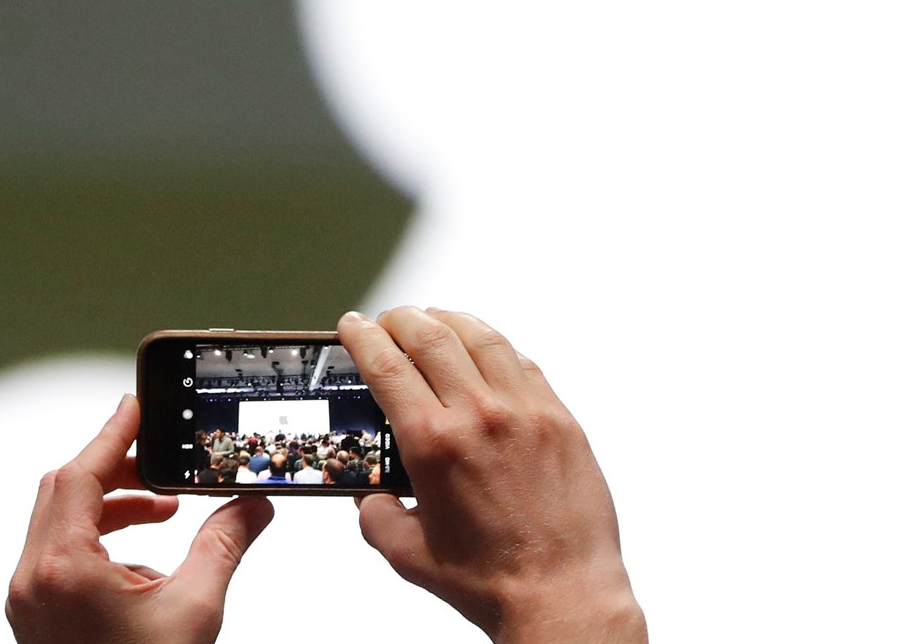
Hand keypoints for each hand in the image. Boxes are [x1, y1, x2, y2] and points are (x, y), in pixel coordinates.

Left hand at [6, 394, 273, 643]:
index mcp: (62, 569)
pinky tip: (145, 565)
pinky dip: (100, 542)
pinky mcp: (36, 618)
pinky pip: (59, 556)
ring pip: (60, 523)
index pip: (81, 474)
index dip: (112, 434)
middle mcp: (33, 580)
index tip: (137, 405)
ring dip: (112, 507)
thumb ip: (223, 545)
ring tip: (165, 513)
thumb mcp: (194, 613)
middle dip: (116, 469)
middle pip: (64, 491)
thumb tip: (254, 503)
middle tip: (161, 458)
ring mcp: (29, 600)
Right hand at [338, 308, 646, 643]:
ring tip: (433, 321)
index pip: (386, 364)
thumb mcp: (407, 552)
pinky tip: (484, 351)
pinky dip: (494, 347)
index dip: (362, 336)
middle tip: (387, 322)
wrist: (562, 594)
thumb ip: (376, 514)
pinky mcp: (560, 418)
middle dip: (399, 319)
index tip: (353, 326)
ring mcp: (525, 411)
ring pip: (480, 336)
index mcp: (433, 443)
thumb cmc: (491, 580)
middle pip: (429, 335)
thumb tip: (370, 493)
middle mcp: (479, 415)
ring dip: (448, 320)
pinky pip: (522, 362)